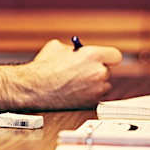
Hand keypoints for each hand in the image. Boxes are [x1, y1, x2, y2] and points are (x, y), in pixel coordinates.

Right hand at [0, 39, 122, 110]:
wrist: (34, 88)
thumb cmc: (44, 67)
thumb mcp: (59, 47)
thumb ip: (75, 49)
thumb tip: (80, 50)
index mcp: (93, 55)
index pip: (115, 56)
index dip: (108, 57)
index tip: (104, 59)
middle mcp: (98, 72)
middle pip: (108, 71)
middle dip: (98, 70)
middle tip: (85, 71)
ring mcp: (96, 89)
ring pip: (104, 85)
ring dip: (96, 84)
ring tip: (78, 82)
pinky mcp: (90, 102)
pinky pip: (96, 97)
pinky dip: (89, 95)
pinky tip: (76, 91)